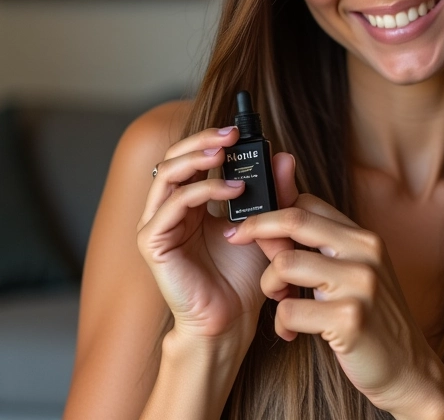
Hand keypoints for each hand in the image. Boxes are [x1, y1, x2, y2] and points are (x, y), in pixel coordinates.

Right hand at [136, 127, 298, 344]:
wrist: (232, 319)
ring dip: (198, 157)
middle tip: (231, 133)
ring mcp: (158, 224)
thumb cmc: (245, 275)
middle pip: (174, 157)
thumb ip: (274, 192)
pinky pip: (173, 204)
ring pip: (167, 173)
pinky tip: (233, 190)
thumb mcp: (265, 224)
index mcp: (191, 202)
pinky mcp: (153, 242)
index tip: (240, 129)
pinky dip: (203, 189)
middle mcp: (170, 209)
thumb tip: (284, 157)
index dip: (210, 139)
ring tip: (226, 153)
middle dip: (202, 140)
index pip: (191, 157)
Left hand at [225, 190, 443, 415]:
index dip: (272, 209)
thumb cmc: (373, 318)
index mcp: (364, 238)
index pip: (309, 204)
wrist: (408, 368)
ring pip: (286, 264)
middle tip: (234, 238)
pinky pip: (290, 310)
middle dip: (255, 227)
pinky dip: (282, 324)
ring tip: (279, 301)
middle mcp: (365, 253)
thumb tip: (277, 217)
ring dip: (269, 285)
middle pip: (295, 220)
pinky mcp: (351, 320)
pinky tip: (292, 333)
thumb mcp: (355, 272)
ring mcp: (360, 285)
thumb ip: (324, 245)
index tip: (248, 223)